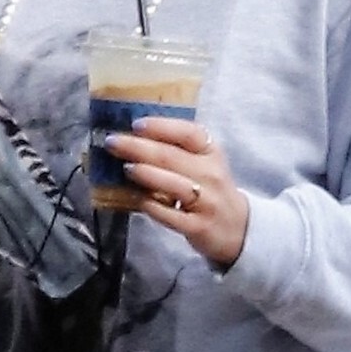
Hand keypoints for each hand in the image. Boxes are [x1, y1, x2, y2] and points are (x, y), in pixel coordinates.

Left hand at [105, 116, 248, 269]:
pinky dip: (153, 207)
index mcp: (211, 152)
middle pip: (172, 157)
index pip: (188, 133)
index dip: (161, 127)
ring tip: (126, 168)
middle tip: (113, 142)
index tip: (136, 124)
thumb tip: (133, 136)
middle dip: (139, 148)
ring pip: (173, 185)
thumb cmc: (210, 189)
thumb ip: (177, 150)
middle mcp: (211, 174)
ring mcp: (206, 202)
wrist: (237, 227)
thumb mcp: (204, 163)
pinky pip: (172, 215)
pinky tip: (138, 200)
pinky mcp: (198, 227)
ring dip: (147, 174)